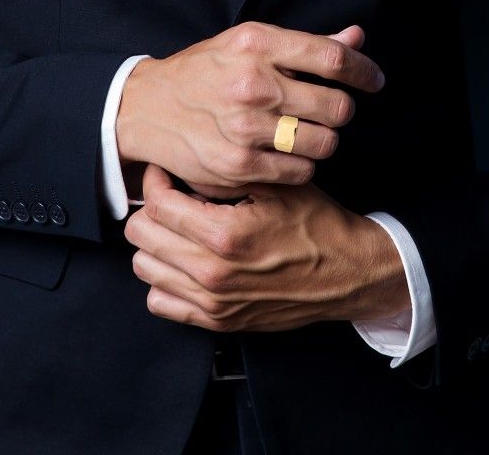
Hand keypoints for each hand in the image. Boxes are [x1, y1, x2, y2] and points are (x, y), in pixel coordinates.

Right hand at [117, 22, 383, 194]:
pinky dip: (301, 165)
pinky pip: (300, 171)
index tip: (372, 81)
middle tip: (325, 111)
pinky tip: (283, 154)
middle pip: (337, 107)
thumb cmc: (200, 74)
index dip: (364, 71)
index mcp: (257, 45)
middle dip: (340, 111)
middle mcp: (253, 85)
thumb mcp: (245, 45)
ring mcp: (246, 128)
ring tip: (301, 133)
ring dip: (321, 140)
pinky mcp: (239, 165)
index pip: (334, 58)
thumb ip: (304, 45)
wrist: (146, 109)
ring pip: (324, 143)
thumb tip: (356, 36)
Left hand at [125, 165, 409, 332]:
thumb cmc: (315, 226)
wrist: (347, 273)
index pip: (157, 203)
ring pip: (144, 267)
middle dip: (150, 209)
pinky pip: (159, 302)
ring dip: (154, 243)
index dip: (155, 181)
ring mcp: (212, 301)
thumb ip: (225, 176)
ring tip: (177, 230)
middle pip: (141, 234)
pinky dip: (162, 280)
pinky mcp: (218, 320)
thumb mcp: (276, 187)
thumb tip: (184, 168)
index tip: (164, 175)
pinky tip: (183, 263)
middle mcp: (211, 272)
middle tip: (169, 199)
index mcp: (225, 233)